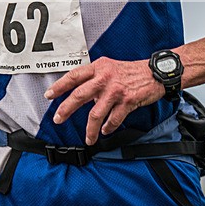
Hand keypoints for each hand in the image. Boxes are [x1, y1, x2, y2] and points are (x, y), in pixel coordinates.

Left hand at [44, 57, 164, 144]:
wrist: (155, 73)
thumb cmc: (131, 71)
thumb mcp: (109, 67)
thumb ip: (95, 78)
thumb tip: (81, 94)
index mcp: (98, 68)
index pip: (74, 76)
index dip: (59, 86)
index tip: (49, 95)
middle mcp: (105, 77)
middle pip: (79, 95)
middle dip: (66, 109)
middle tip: (58, 119)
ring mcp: (115, 90)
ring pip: (96, 113)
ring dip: (90, 129)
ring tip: (88, 138)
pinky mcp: (127, 101)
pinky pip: (113, 119)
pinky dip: (108, 128)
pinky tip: (105, 131)